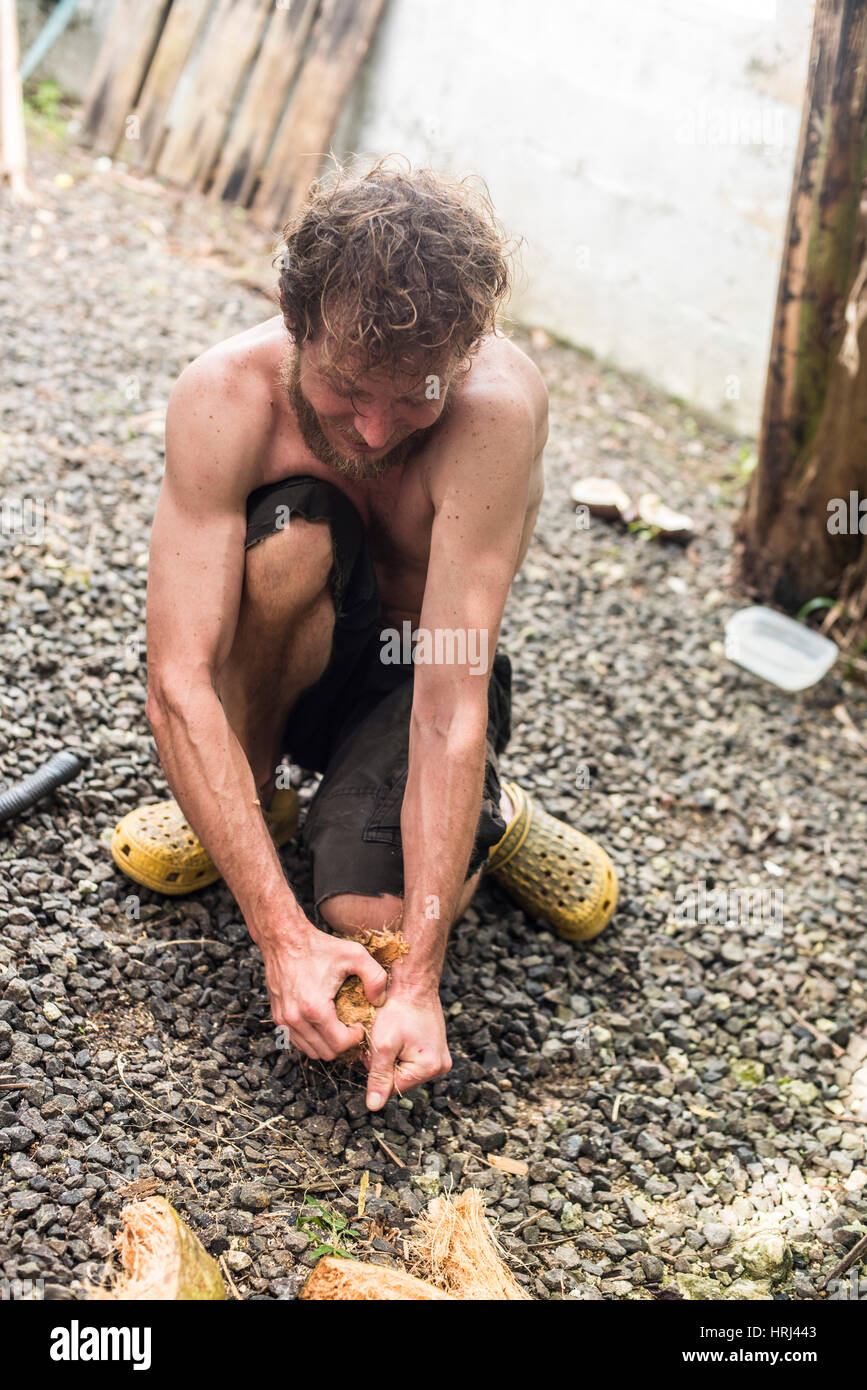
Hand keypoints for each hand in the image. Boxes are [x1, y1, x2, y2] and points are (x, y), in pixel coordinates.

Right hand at [262, 921, 386, 1060]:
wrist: (284, 939)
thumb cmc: (319, 946)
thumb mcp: (355, 954)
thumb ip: (376, 977)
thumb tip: (379, 1001)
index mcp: (315, 1007)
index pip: (339, 1045)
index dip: (355, 1039)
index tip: (359, 1024)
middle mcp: (295, 1018)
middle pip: (325, 1053)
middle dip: (342, 1044)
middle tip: (351, 1028)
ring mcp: (284, 1020)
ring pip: (310, 1050)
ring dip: (327, 1044)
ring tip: (338, 1026)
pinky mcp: (278, 1017)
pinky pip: (297, 1041)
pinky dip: (311, 1039)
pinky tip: (322, 1023)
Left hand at [363, 989, 450, 1109]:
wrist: (412, 983)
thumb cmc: (398, 1009)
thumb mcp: (383, 1045)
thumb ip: (378, 1077)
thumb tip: (373, 1107)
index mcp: (431, 1068)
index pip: (394, 1087)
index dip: (378, 1070)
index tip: (376, 1048)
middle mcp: (441, 1067)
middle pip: (400, 1079)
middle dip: (385, 1064)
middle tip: (381, 1039)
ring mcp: (440, 1057)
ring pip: (404, 1069)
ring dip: (391, 1056)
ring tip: (389, 1034)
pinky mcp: (435, 1048)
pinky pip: (411, 1058)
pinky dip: (399, 1049)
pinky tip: (397, 1033)